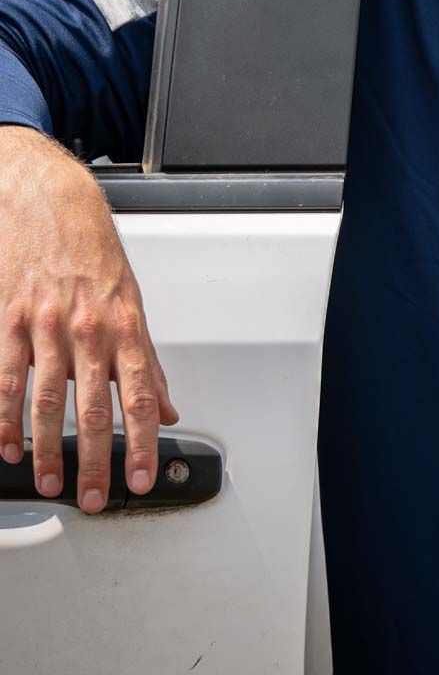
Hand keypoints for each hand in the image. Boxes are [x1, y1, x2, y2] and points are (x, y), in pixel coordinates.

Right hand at [0, 126, 178, 512]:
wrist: (45, 198)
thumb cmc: (90, 248)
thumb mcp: (130, 297)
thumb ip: (145, 358)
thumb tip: (165, 405)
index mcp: (125, 323)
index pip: (140, 393)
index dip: (142, 440)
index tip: (141, 476)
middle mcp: (88, 327)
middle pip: (95, 406)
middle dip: (97, 459)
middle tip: (97, 497)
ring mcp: (46, 324)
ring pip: (47, 401)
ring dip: (47, 449)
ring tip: (52, 482)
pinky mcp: (9, 319)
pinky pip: (6, 378)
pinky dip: (4, 418)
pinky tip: (6, 446)